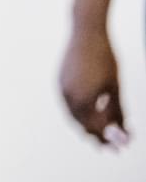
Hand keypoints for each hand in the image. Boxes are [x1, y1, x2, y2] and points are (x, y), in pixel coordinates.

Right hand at [61, 26, 130, 147]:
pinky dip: (80, 112)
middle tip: (111, 146)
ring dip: (87, 124)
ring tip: (101, 131)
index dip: (108, 140)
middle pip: (82, 124)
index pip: (95, 128)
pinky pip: (69, 103)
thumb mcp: (115, 87)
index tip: (120, 148)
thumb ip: (116, 112)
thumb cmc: (104, 58)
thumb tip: (122, 133)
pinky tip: (91, 112)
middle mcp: (68, 96)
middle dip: (97, 136)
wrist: (86, 32)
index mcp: (83, 99)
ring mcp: (62, 87)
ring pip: (74, 115)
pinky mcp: (60, 80)